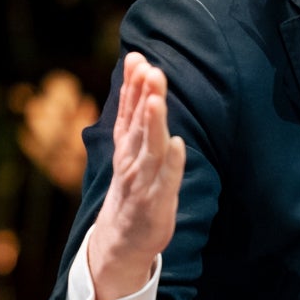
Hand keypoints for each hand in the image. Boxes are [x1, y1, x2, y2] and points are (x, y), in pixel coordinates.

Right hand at [87, 52, 185, 299]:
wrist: (121, 242)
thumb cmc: (133, 189)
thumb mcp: (131, 150)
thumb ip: (135, 112)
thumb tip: (140, 70)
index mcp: (126, 146)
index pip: (128, 111)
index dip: (132, 85)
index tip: (136, 58)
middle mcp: (131, 161)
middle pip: (138, 124)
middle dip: (144, 96)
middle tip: (150, 70)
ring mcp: (142, 182)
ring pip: (148, 149)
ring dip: (153, 124)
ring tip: (157, 99)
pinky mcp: (155, 204)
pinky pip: (164, 181)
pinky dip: (170, 163)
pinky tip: (177, 144)